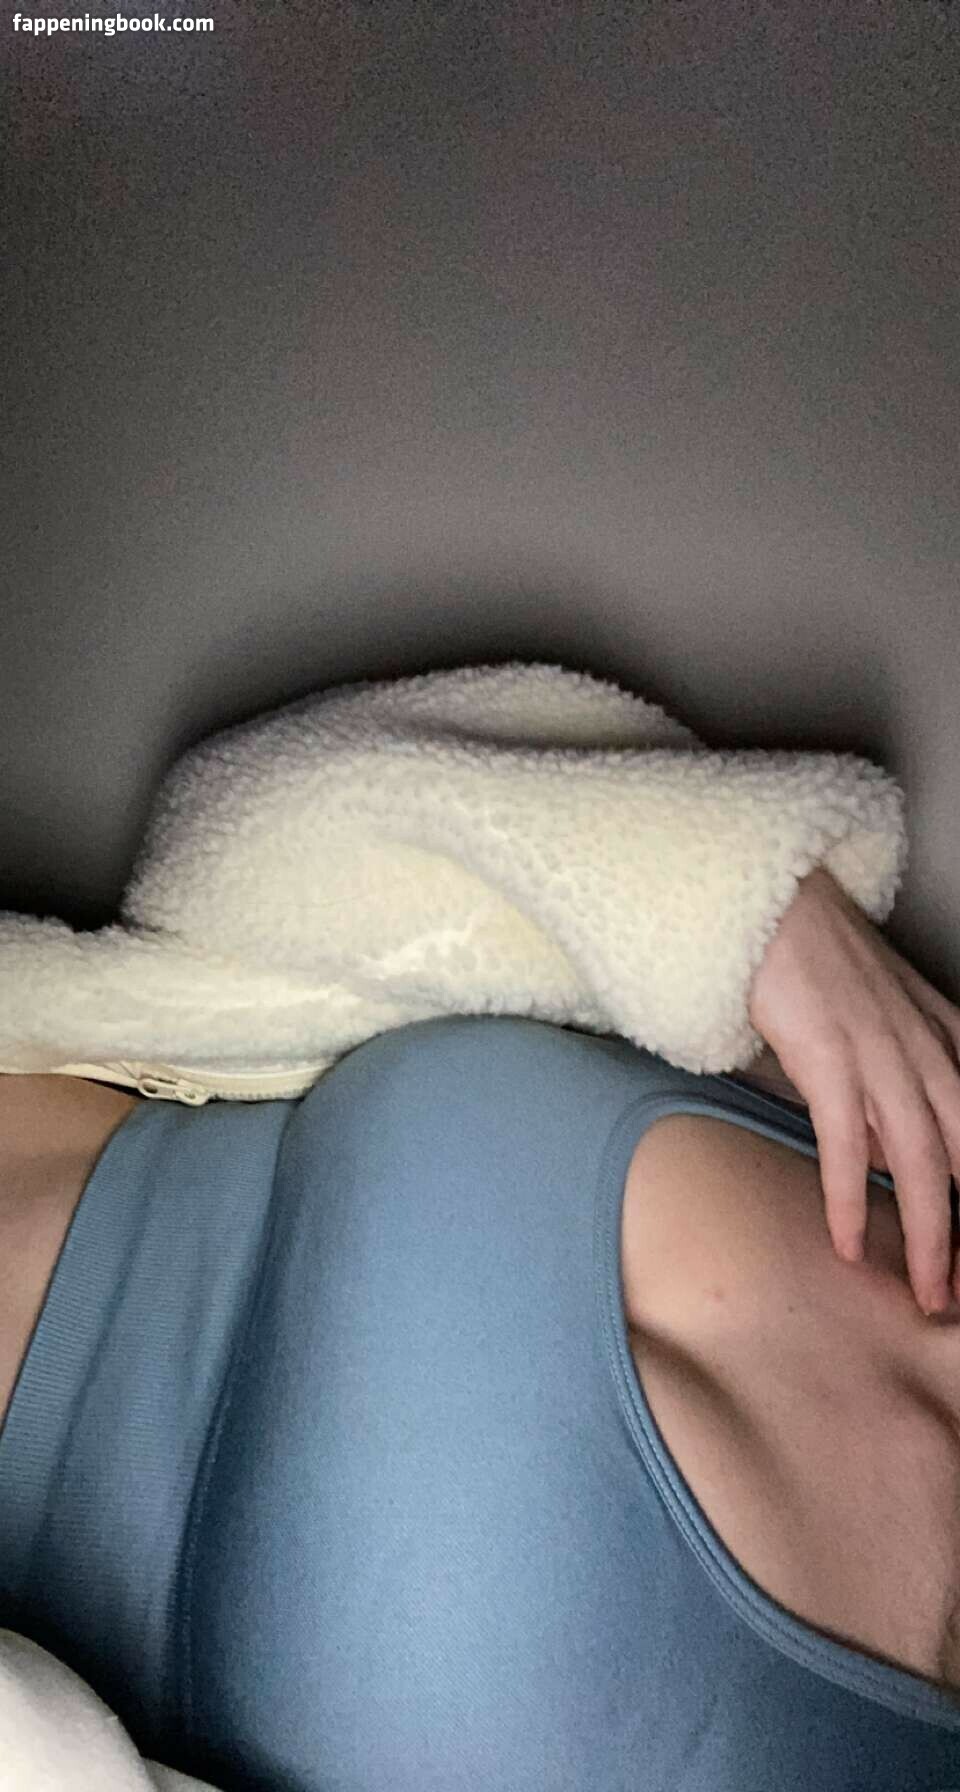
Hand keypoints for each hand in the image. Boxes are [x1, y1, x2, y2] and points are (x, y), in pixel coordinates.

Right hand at [747, 866, 959, 1317]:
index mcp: (944, 1039)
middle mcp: (926, 1049)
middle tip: (957, 1294)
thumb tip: (892, 1154)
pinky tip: (849, 1242)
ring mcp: (881, 1051)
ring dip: (932, 1236)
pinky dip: (852, 1198)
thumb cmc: (815, 955)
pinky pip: (848, 1142)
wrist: (769, 896)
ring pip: (925, 1161)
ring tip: (929, 1292)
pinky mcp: (830, 1054)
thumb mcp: (880, 1016)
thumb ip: (897, 1079)